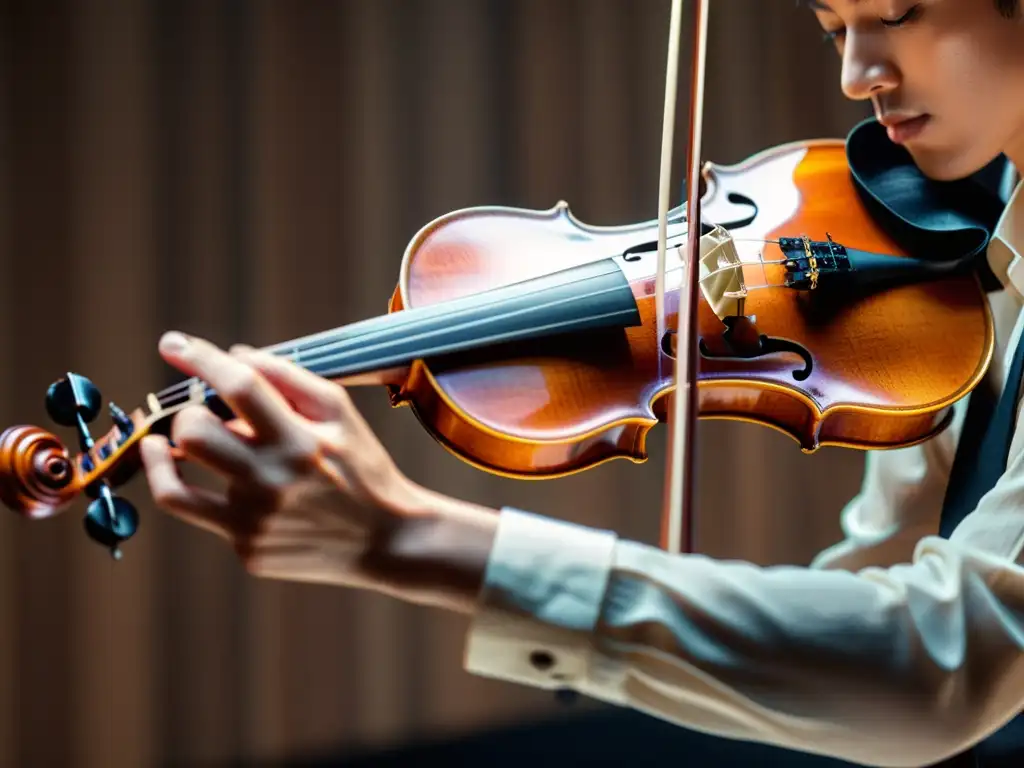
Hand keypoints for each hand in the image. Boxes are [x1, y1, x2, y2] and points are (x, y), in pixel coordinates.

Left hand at [139, 331, 496, 610]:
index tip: (173, 344)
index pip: (239, 387)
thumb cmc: (363, 467)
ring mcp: (255, 522)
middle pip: (193, 433)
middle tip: (199, 414)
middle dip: (187, 414)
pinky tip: (208, 481)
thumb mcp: (341, 413)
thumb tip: (235, 355)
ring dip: (165, 454)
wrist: (387, 540)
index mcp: (300, 440)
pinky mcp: (248, 549)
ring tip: (165, 443)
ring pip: (173, 486)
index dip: (200, 359)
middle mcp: (272, 481)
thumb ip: (288, 378)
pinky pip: (204, 516)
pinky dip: (205, 492)